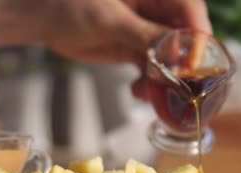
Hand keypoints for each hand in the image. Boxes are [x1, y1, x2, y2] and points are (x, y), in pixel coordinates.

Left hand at [42, 0, 210, 99]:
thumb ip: (143, 33)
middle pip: (186, 36)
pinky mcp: (136, 48)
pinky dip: (150, 83)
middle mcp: (157, 8)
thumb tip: (178, 50)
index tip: (195, 64)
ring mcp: (147, 30)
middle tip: (178, 88)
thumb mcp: (108, 18)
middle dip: (183, 64)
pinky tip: (139, 93)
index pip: (189, 9)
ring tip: (150, 95)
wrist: (43, 17)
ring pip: (171, 56)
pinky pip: (154, 67)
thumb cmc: (70, 3)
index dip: (197, 36)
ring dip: (166, 79)